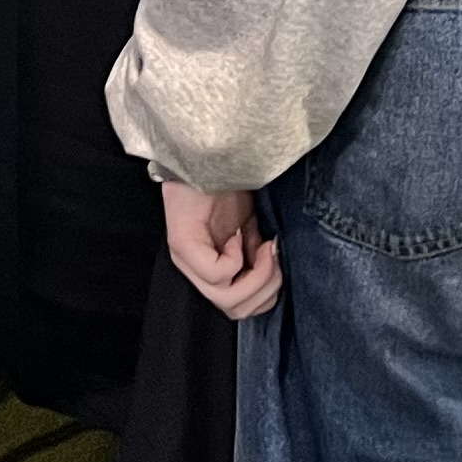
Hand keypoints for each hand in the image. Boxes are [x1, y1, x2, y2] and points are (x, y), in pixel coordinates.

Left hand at [164, 181, 281, 316]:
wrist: (208, 151)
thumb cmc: (229, 183)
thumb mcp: (252, 224)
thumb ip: (259, 251)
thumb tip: (279, 269)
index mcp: (211, 269)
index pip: (241, 309)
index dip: (268, 292)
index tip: (276, 256)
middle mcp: (195, 270)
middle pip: (235, 310)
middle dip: (267, 289)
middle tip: (274, 254)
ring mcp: (187, 259)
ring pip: (226, 300)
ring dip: (258, 277)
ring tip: (264, 247)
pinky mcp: (183, 245)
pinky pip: (218, 273)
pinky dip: (237, 258)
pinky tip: (239, 233)